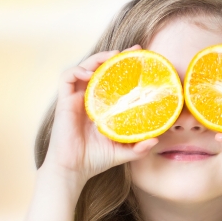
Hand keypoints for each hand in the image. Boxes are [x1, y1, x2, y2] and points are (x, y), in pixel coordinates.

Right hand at [43, 45, 158, 184]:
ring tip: (113, 56)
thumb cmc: (95, 160)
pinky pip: (67, 77)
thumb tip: (157, 139)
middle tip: (133, 51)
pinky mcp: (64, 101)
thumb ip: (139, 147)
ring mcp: (76, 99)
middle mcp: (89, 99)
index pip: (113, 79)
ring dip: (97, 58)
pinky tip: (89, 73)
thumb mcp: (123, 152)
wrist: (73, 170)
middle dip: (114, 56)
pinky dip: (78, 70)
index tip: (141, 57)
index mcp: (102, 106)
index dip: (125, 66)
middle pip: (100, 68)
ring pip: (84, 67)